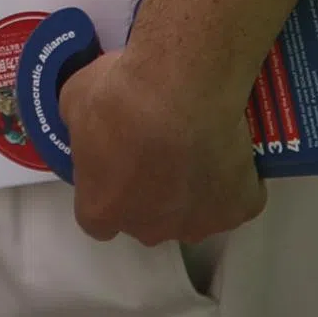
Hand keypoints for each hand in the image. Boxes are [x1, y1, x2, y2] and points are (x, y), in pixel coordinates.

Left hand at [53, 39, 263, 246]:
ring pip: (195, 215)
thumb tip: (91, 121)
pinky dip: (241, 181)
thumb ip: (80, 124)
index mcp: (102, 209)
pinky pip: (240, 200)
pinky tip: (238, 150)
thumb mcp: (77, 98)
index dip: (111, 189)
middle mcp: (148, 228)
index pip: (99, 216)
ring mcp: (197, 224)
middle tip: (162, 143)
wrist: (182, 88)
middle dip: (153, 191)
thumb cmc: (121, 95)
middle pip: (149, 220)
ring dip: (196, 189)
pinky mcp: (238, 209)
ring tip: (203, 143)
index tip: (120, 160)